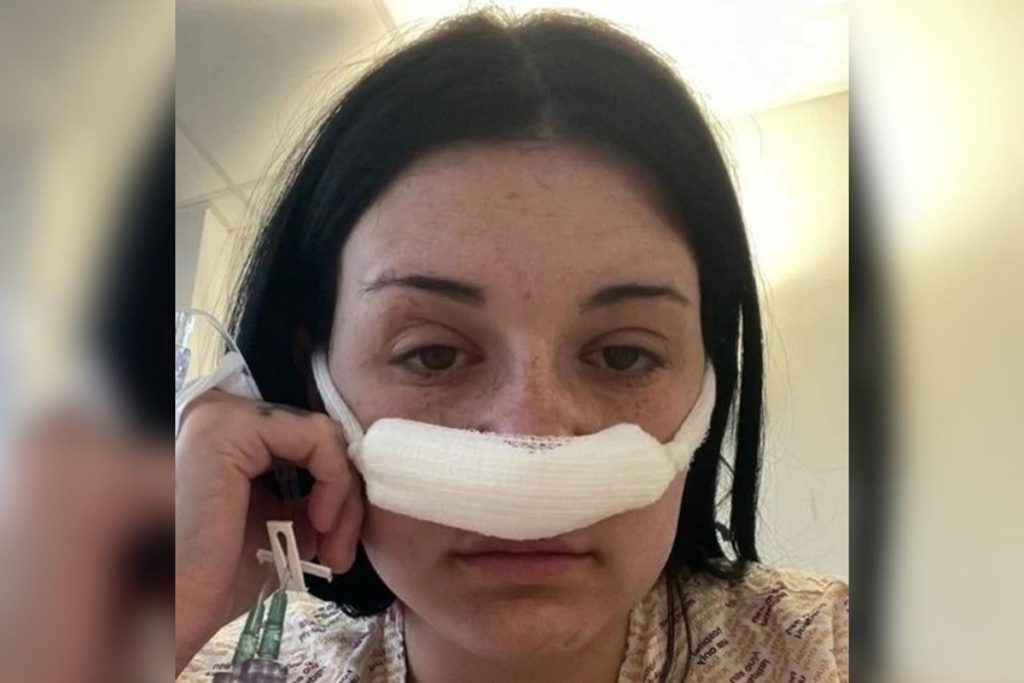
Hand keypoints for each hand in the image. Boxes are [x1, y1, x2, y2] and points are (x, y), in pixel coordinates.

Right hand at [174, 390, 363, 674]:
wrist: (175, 616)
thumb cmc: (217, 580)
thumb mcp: (276, 525)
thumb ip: (306, 496)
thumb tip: (351, 483)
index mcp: (225, 435)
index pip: (305, 442)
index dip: (335, 488)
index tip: (336, 545)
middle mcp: (215, 412)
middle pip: (316, 436)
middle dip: (344, 495)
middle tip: (340, 553)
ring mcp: (217, 415)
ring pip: (322, 435)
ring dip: (343, 495)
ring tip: (332, 548)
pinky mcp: (227, 429)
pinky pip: (316, 437)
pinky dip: (335, 479)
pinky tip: (321, 521)